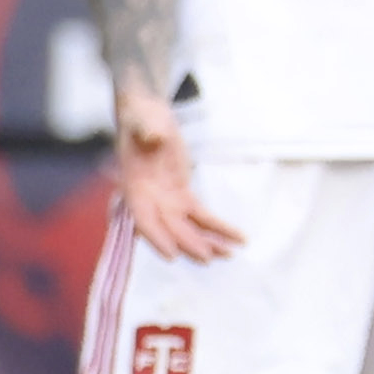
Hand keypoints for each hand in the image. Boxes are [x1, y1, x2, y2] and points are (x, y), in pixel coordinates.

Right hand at [110, 84, 243, 260]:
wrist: (147, 116)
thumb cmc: (141, 118)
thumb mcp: (143, 121)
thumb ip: (147, 131)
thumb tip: (154, 138)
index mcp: (135, 187)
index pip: (143, 218)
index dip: (156, 237)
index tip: (171, 255)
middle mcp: (150, 200)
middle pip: (170, 229)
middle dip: (188, 244)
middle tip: (208, 257)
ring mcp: (167, 201)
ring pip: (188, 229)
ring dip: (207, 243)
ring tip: (229, 254)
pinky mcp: (183, 196)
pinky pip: (202, 217)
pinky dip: (219, 228)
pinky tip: (238, 239)